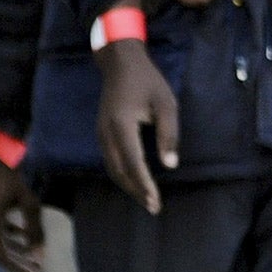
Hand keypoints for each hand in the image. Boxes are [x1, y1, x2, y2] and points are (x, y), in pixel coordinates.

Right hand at [0, 152, 44, 271]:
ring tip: (35, 257)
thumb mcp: (31, 206)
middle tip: (38, 270)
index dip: (16, 266)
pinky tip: (26, 236)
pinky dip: (12, 235)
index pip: (0, 255)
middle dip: (19, 260)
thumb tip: (39, 255)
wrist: (2, 161)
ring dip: (17, 248)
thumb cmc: (17, 181)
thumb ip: (35, 230)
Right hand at [95, 40, 175, 213]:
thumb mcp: (166, 104)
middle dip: (136, 191)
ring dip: (128, 185)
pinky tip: (136, 181)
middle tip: (153, 207)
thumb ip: (168, 134)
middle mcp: (106, 133)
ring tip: (146, 199)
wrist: (120, 64)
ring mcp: (101, 134)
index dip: (144, 184)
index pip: (133, 163)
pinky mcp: (102, 133)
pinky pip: (111, 160)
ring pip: (112, 168)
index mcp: (122, 125)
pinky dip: (123, 174)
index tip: (155, 201)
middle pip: (119, 171)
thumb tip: (170, 164)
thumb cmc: (148, 82)